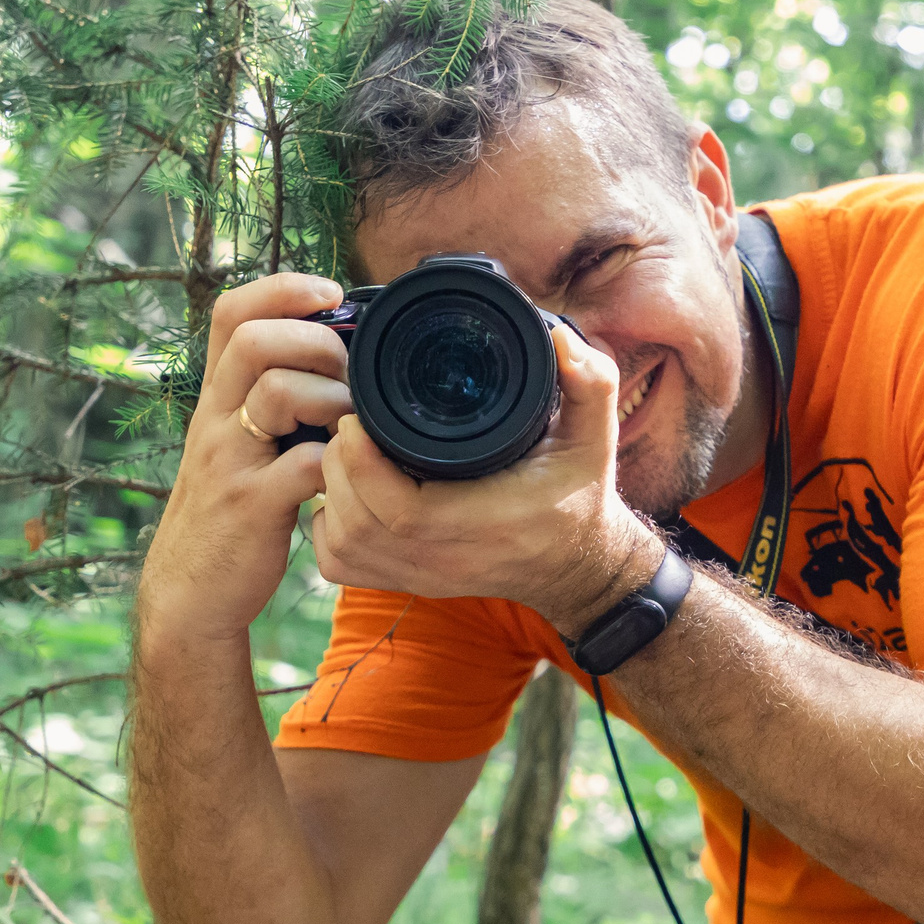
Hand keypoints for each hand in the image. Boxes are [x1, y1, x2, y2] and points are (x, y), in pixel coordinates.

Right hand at [137, 273, 352, 641]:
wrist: (189, 590)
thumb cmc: (229, 513)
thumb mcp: (239, 444)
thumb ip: (272, 402)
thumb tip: (336, 358)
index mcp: (217, 397)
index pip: (234, 312)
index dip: (283, 288)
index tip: (332, 294)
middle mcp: (215, 418)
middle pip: (255, 339)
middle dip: (317, 341)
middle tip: (349, 370)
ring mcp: (230, 460)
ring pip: (277, 390)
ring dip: (332, 396)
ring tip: (351, 423)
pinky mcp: (253, 504)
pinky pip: (305, 463)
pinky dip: (340, 460)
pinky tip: (350, 471)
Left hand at [309, 322, 659, 632]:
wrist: (576, 565)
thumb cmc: (580, 493)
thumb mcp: (596, 436)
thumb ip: (590, 383)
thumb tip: (562, 339)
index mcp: (492, 522)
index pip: (405, 511)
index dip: (365, 463)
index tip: (358, 416)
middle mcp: (453, 560)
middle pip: (360, 526)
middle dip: (339, 467)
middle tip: (347, 421)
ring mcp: (425, 577)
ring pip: (343, 547)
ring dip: (331, 493)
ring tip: (345, 449)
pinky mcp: (408, 584)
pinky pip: (340, 564)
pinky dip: (328, 526)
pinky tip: (346, 490)